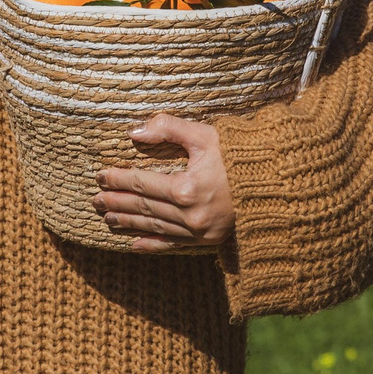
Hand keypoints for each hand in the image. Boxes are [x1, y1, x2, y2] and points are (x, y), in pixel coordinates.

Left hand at [95, 115, 234, 251]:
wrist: (278, 183)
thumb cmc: (242, 154)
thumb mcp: (207, 135)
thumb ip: (169, 128)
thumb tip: (135, 132)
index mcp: (188, 189)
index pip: (143, 184)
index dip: (119, 179)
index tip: (100, 176)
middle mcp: (191, 215)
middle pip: (144, 207)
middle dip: (117, 202)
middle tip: (94, 200)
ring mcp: (200, 232)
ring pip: (155, 227)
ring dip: (128, 222)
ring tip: (107, 218)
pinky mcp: (209, 241)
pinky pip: (174, 244)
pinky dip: (153, 245)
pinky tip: (134, 244)